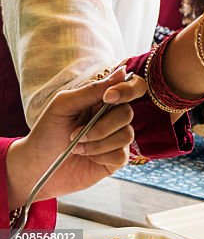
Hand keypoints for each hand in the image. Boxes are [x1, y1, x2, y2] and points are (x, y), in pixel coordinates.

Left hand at [6, 67, 147, 204]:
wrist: (37, 167)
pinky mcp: (117, 158)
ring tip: (76, 147)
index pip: (132, 87)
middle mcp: (113, 117)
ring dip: (97, 143)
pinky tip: (86, 157)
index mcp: (103, 100)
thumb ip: (92, 90)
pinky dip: (100, 156)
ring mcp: (117, 138)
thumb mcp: (64, 105)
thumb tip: (122, 72)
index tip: (108, 97)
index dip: (128, 89)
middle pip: (127, 113)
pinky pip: (121, 154)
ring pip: (126, 135)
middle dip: (100, 126)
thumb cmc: (47, 133)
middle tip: (75, 134)